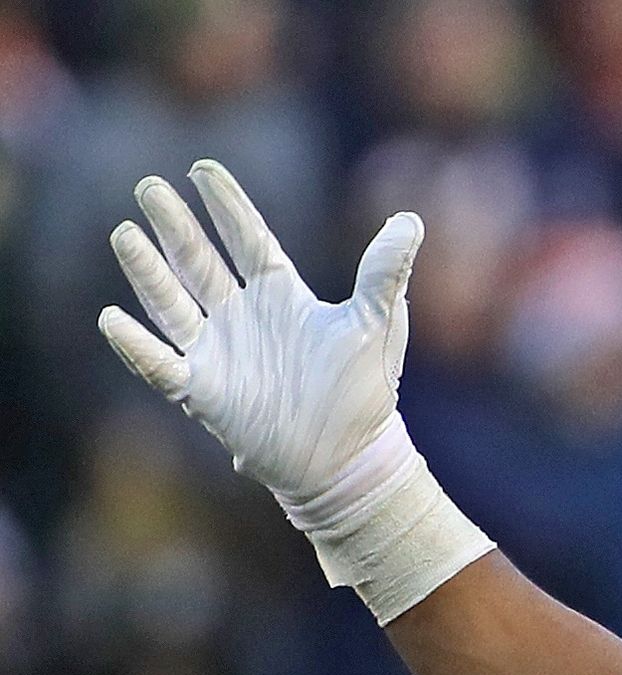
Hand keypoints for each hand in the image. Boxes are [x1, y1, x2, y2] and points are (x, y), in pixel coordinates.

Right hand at [98, 159, 491, 624]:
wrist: (349, 459)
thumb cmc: (363, 392)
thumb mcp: (377, 324)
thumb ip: (385, 272)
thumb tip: (410, 221)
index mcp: (282, 295)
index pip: (248, 239)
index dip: (226, 205)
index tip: (202, 169)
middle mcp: (243, 316)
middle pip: (200, 261)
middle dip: (175, 226)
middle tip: (149, 187)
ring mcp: (219, 351)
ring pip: (172, 302)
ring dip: (147, 271)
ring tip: (124, 233)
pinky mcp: (204, 391)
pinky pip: (161, 365)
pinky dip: (136, 345)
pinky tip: (111, 318)